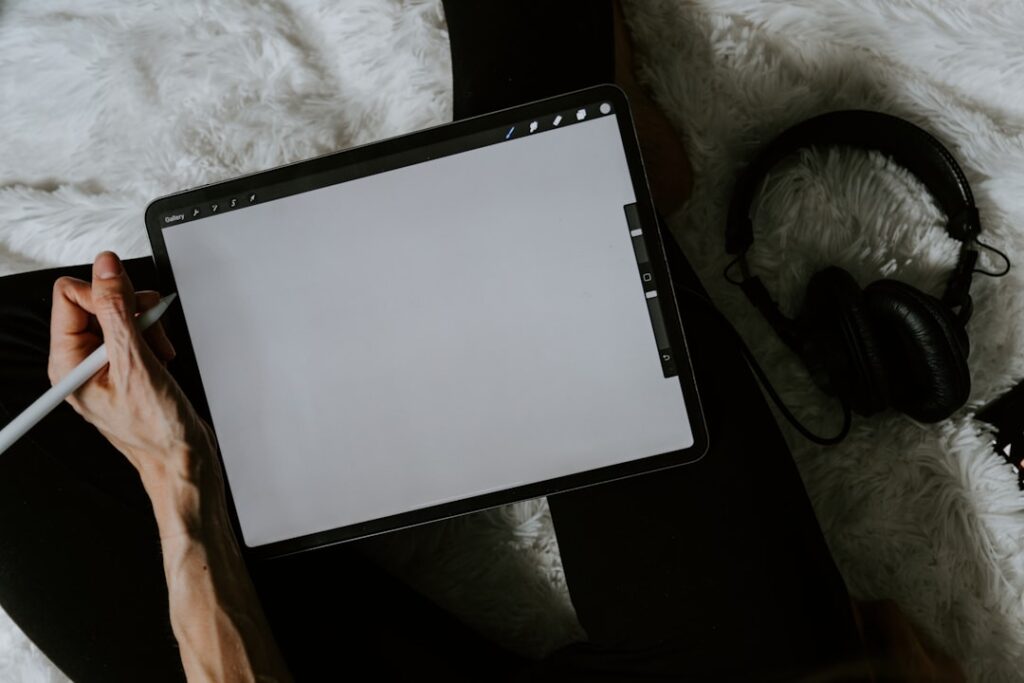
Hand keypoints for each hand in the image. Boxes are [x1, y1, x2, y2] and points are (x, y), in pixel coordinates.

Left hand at [47, 251, 214, 484]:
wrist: (182, 459)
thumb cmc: (156, 431)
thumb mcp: (135, 363)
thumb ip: (118, 311)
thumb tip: (106, 269)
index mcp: (67, 363)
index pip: (70, 297)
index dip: (104, 294)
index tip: (131, 307)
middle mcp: (81, 362)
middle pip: (97, 302)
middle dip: (130, 310)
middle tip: (149, 330)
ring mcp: (104, 364)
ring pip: (120, 314)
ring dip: (146, 325)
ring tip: (158, 351)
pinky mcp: (127, 366)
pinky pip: (136, 331)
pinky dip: (154, 337)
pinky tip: (161, 356)